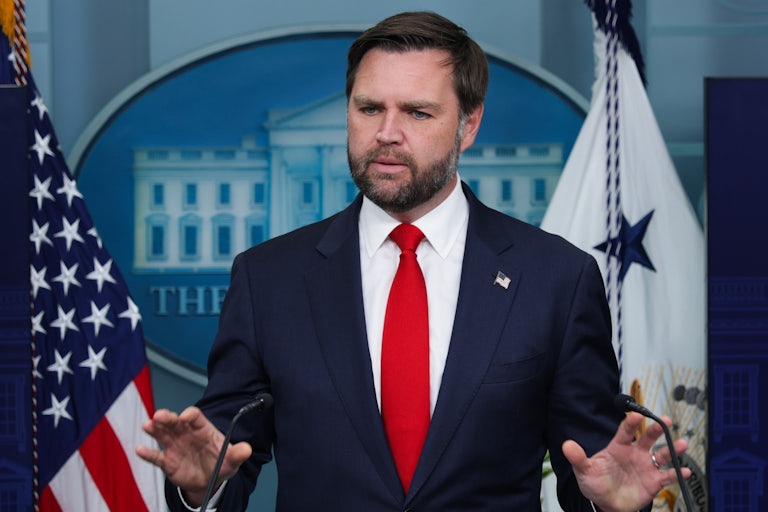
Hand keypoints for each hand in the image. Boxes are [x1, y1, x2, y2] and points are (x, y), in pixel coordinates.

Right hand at [136, 406, 251, 505]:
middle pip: (175, 422)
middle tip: (159, 416)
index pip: (195, 417)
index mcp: (202, 429)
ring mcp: (175, 446)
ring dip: (155, 429)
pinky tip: (140, 449)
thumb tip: (247, 449)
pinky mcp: (167, 461)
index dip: (190, 415)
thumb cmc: (220, 463)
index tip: (186, 416)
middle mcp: (186, 434)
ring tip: (148, 425)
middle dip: (167, 418)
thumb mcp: (232, 459)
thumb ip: (238, 453)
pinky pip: (156, 456)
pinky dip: (148, 453)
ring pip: (163, 434)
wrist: (209, 480)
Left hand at [562, 412, 689, 511]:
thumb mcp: (584, 470)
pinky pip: (667, 476)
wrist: (607, 504)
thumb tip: (566, 445)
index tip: (637, 415)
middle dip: (657, 429)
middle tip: (665, 420)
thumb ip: (578, 458)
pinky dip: (677, 473)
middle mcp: (635, 453)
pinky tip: (685, 471)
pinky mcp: (654, 481)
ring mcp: (646, 466)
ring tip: (682, 443)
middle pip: (647, 438)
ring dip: (673, 449)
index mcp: (618, 447)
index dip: (631, 423)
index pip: (625, 431)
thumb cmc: (596, 483)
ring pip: (662, 455)